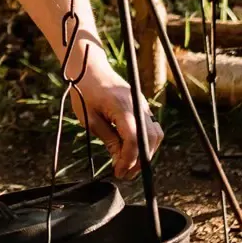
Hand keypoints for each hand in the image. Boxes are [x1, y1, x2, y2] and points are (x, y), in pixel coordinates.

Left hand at [67, 42, 162, 178]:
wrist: (90, 69)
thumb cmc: (85, 91)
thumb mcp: (90, 119)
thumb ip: (108, 139)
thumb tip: (120, 161)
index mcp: (123, 107)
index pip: (134, 139)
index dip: (128, 160)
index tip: (119, 172)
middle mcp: (138, 105)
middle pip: (150, 139)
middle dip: (140, 161)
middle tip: (125, 174)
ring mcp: (143, 105)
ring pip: (156, 135)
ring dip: (146, 153)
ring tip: (129, 166)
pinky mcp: (143, 107)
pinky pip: (152, 128)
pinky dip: (146, 143)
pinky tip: (132, 151)